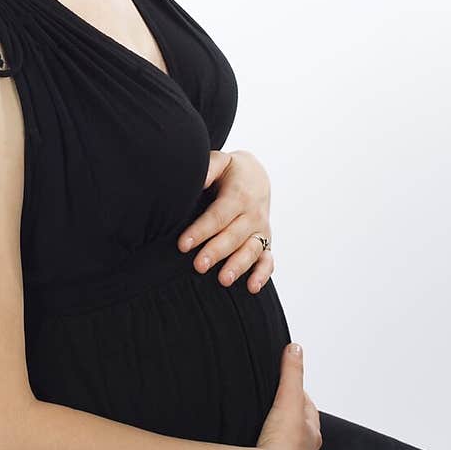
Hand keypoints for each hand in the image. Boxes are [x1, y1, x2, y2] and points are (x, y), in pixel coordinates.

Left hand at [177, 149, 274, 292]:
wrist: (256, 177)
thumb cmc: (231, 172)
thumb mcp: (221, 162)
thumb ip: (209, 167)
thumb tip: (198, 178)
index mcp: (239, 195)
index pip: (219, 215)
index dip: (201, 230)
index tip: (183, 244)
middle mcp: (252, 214)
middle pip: (234, 235)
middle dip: (216, 251)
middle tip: (199, 265)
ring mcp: (260, 230)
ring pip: (251, 250)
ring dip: (238, 265)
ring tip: (223, 280)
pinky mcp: (265, 242)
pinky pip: (268, 260)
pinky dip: (262, 274)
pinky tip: (251, 288)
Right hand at [243, 344, 321, 449]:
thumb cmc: (283, 445)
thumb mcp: (288, 400)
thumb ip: (291, 373)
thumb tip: (295, 348)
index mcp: (312, 435)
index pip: (307, 410)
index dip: (297, 398)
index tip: (288, 389)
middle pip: (300, 433)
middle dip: (290, 422)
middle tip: (276, 411)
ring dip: (280, 444)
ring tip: (266, 435)